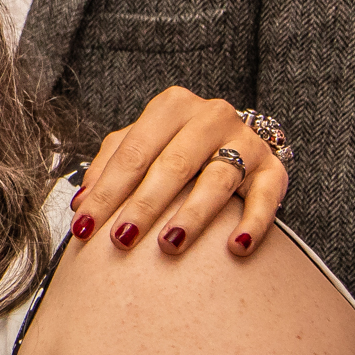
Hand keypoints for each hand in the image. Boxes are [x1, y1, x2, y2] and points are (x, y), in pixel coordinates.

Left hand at [72, 87, 286, 256]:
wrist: (232, 141)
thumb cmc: (175, 147)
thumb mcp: (139, 146)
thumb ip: (109, 167)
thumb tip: (81, 203)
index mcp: (171, 107)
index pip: (132, 152)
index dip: (106, 191)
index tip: (85, 225)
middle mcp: (211, 116)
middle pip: (173, 165)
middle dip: (144, 205)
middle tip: (122, 239)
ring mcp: (246, 141)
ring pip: (217, 180)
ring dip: (192, 215)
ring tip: (170, 245)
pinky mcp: (273, 169)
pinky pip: (266, 196)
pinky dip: (252, 222)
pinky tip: (236, 247)